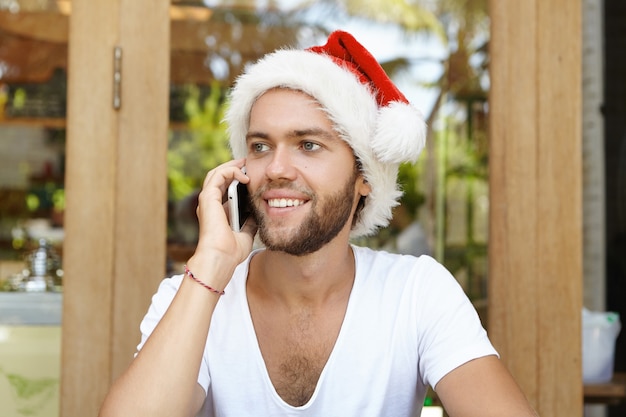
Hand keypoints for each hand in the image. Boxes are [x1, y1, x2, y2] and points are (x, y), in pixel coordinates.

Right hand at [186, 159, 256, 288]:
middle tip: (247, 164)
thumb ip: (250, 222)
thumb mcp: (246, 233)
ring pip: (216, 174)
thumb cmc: (232, 251)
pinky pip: (218, 176)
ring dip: (231, 166)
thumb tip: (259, 213)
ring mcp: (208, 200)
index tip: (251, 176)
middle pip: (219, 178)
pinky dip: (230, 171)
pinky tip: (244, 176)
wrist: (222, 258)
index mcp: (218, 212)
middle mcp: (211, 204)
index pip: (224, 189)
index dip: (236, 180)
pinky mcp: (208, 198)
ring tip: (245, 164)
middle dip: (233, 168)